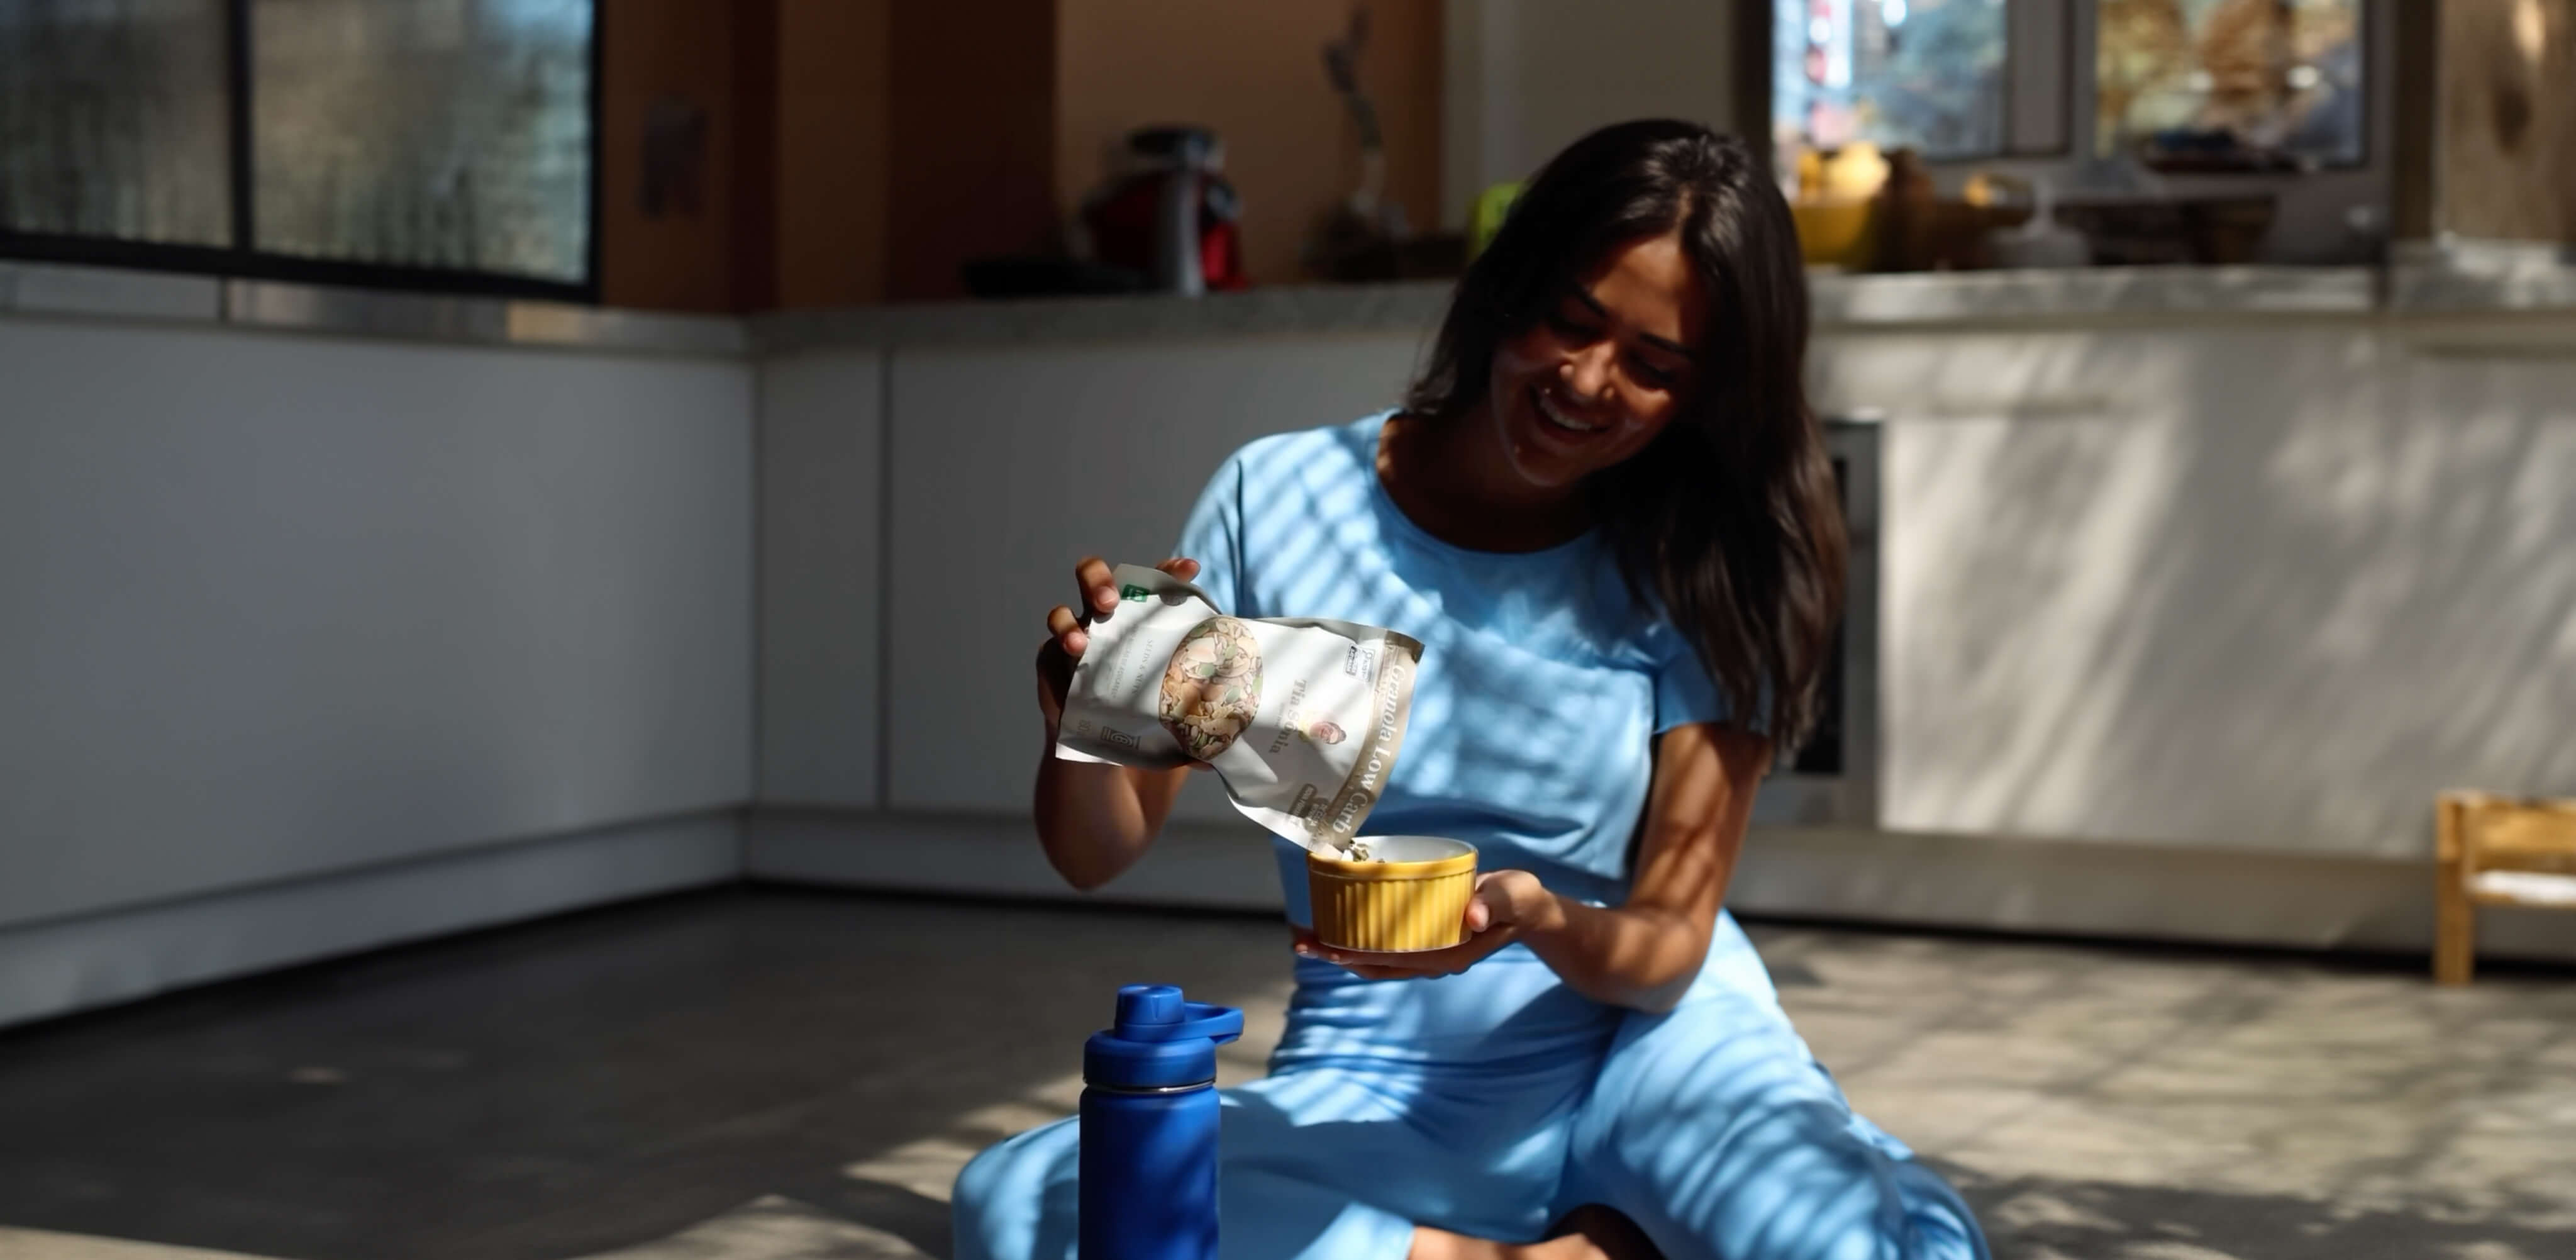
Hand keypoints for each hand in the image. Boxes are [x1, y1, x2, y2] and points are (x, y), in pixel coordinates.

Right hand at [1036, 555, 1199, 734]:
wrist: (1111, 751)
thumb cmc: (1151, 716)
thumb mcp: (1175, 709)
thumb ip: (1194, 714)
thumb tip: (1222, 746)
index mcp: (1139, 620)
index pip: (1154, 583)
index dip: (1170, 571)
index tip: (1190, 568)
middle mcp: (1105, 621)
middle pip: (1096, 580)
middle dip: (1101, 582)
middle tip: (1110, 602)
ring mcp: (1076, 639)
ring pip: (1062, 613)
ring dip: (1069, 624)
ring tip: (1081, 643)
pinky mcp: (1052, 665)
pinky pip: (1049, 651)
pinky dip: (1060, 651)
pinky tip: (1072, 661)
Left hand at [1292, 870, 1552, 979]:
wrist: (1527, 909)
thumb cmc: (1518, 899)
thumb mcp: (1512, 895)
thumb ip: (1495, 903)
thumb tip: (1472, 917)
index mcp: (1449, 955)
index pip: (1394, 959)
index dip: (1359, 955)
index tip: (1327, 948)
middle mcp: (1432, 961)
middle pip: (1375, 965)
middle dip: (1336, 955)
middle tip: (1299, 941)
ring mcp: (1426, 955)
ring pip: (1374, 961)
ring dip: (1339, 951)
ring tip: (1305, 938)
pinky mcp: (1423, 943)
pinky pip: (1383, 949)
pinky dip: (1357, 942)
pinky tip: (1335, 928)